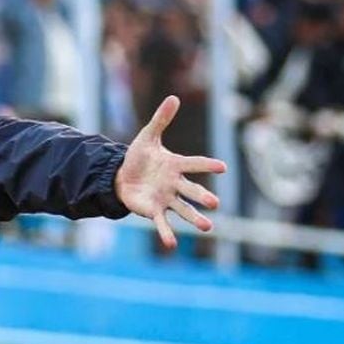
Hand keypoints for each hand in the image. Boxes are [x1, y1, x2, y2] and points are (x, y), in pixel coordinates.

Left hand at [115, 95, 222, 248]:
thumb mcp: (147, 137)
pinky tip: (171, 246)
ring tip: (207, 227)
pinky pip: (162, 223)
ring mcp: (165, 199)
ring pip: (183, 210)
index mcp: (175, 165)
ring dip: (194, 218)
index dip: (207, 165)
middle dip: (203, 196)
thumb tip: (174, 98)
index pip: (195, 164)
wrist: (120, 175)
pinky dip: (166, 234)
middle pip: (192, 191)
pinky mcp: (153, 211)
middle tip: (215, 203)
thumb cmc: (138, 157)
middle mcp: (174, 184)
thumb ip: (161, 120)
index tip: (223, 167)